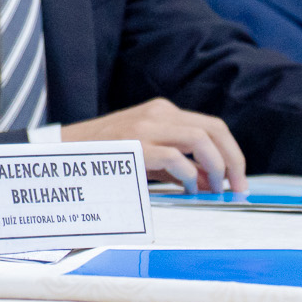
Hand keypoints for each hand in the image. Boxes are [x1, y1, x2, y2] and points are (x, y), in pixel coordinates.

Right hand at [60, 97, 247, 194]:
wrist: (63, 153)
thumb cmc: (106, 158)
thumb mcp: (148, 157)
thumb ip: (181, 167)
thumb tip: (214, 183)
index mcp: (163, 112)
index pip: (213, 126)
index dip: (233, 153)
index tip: (238, 180)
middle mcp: (158, 114)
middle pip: (214, 129)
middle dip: (233, 160)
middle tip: (237, 187)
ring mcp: (145, 127)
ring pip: (201, 138)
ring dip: (216, 166)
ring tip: (214, 189)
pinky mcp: (134, 145)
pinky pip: (175, 158)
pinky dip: (189, 176)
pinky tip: (187, 189)